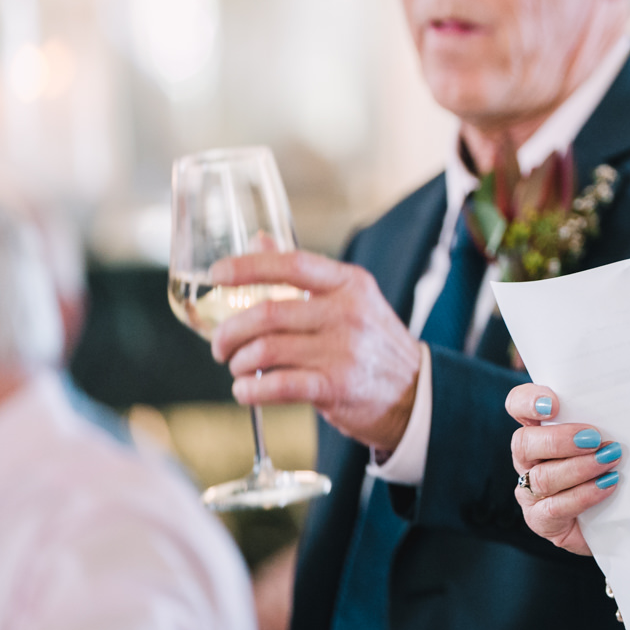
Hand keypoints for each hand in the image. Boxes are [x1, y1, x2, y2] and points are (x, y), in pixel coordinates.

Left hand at [209, 251, 423, 451]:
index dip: (248, 267)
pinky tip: (245, 390)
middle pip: (268, 313)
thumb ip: (303, 274)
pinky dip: (250, 390)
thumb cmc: (371, 342)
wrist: (413, 390)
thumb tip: (258, 239)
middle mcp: (348, 313)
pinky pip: (278, 386)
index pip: (292, 264)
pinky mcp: (337, 387)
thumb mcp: (349, 298)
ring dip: (239, 362)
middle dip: (231, 331)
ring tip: (238, 367)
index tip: (216, 275)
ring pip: (266, 350)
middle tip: (220, 345)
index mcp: (349, 284)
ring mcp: (343, 351)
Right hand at [506, 385, 622, 556]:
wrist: (616, 517)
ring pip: (542, 477)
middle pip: (524, 443)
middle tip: (594, 438)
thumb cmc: (610, 466)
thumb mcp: (605, 437)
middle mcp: (528, 460)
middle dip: (560, 439)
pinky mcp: (541, 520)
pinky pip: (555, 508)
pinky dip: (584, 494)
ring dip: (579, 467)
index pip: (518, 405)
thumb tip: (622, 405)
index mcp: (539, 430)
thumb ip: (603, 420)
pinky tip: (607, 485)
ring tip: (609, 460)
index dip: (529, 401)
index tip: (554, 404)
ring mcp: (529, 492)